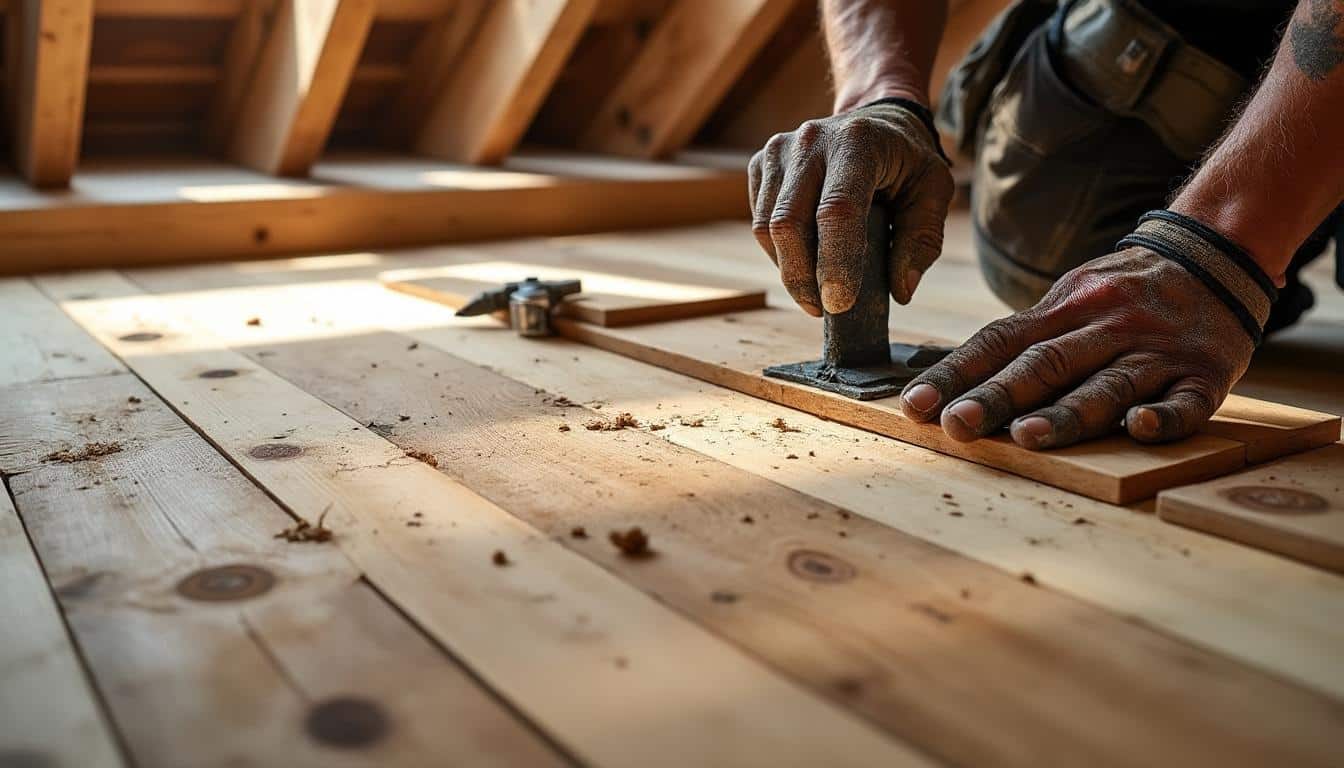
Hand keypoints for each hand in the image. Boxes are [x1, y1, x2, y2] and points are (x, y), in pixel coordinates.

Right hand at [747, 101, 954, 315]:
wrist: (874, 119)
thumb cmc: (906, 160)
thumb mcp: (934, 191)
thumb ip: (922, 240)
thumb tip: (900, 290)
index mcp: (858, 142)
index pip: (837, 210)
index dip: (835, 262)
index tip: (839, 304)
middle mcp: (810, 141)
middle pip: (789, 223)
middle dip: (802, 278)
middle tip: (824, 310)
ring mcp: (779, 151)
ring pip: (766, 228)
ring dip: (789, 270)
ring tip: (815, 290)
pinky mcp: (760, 164)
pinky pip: (759, 222)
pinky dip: (779, 252)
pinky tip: (804, 259)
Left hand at [898, 247, 1255, 448]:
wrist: (1215, 254)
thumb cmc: (1123, 293)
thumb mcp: (1069, 299)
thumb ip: (1022, 338)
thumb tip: (947, 379)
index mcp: (1063, 309)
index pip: (999, 341)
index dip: (955, 373)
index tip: (916, 404)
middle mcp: (1105, 326)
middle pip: (1045, 363)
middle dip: (997, 396)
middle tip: (957, 425)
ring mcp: (1155, 351)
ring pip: (1107, 383)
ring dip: (1066, 412)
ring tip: (1027, 436)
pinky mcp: (1205, 374)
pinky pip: (1187, 399)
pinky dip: (1165, 416)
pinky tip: (1140, 429)